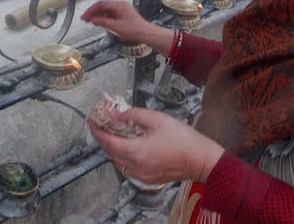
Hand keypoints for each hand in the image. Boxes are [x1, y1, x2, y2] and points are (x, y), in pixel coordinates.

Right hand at [81, 0, 152, 43]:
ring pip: (106, 10)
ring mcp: (122, 10)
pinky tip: (99, 23)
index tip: (85, 15)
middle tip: (85, 18)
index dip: (91, 10)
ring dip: (97, 15)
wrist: (146, 34)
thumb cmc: (136, 29)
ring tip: (90, 21)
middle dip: (93, 12)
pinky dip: (103, 18)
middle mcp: (120, 6)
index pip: (101, 4)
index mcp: (119, 5)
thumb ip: (103, 22)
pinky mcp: (123, 15)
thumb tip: (94, 20)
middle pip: (103, 6)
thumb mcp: (116, 27)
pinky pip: (110, 14)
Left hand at [89, 107, 224, 184]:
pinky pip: (129, 167)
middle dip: (104, 137)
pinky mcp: (149, 179)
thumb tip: (116, 114)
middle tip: (104, 124)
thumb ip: (133, 115)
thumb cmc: (183, 140)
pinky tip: (131, 145)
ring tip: (117, 133)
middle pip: (111, 152)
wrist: (201, 159)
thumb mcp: (157, 119)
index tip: (92, 121)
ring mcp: (142, 175)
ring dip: (115, 147)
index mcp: (135, 152)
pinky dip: (125, 156)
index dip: (97, 130)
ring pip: (119, 161)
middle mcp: (135, 167)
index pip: (107, 141)